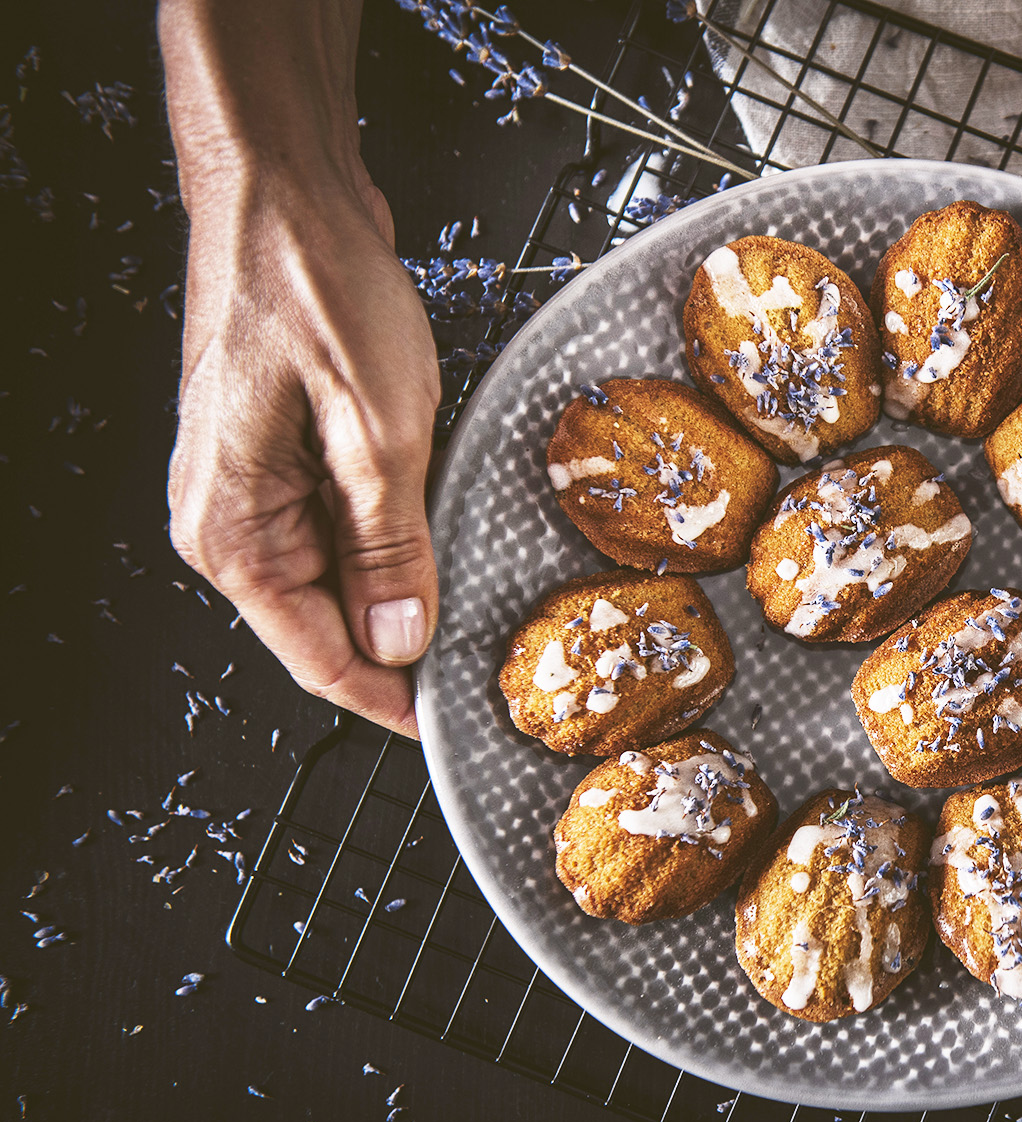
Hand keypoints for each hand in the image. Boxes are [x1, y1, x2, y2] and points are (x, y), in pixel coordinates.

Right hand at [168, 173, 440, 736]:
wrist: (287, 195)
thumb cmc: (315, 287)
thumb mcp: (378, 427)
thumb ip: (390, 544)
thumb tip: (399, 640)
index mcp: (233, 532)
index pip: (317, 659)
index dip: (390, 700)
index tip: (452, 725)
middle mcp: (230, 524)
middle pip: (329, 627)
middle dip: (404, 646)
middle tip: (490, 660)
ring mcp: (256, 493)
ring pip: (343, 580)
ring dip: (404, 590)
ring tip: (473, 592)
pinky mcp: (287, 463)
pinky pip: (345, 532)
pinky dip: (394, 542)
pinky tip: (437, 528)